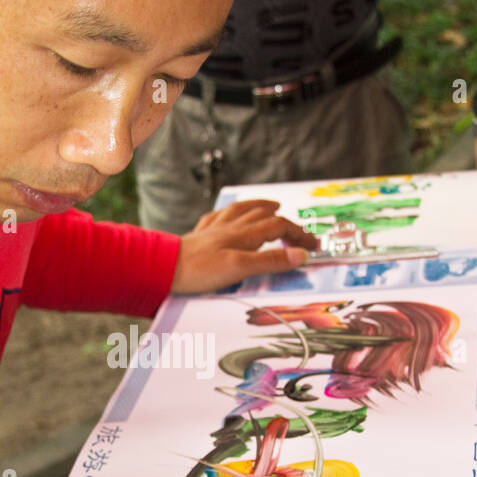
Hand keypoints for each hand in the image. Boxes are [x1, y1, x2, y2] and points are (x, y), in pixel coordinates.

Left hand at [170, 199, 317, 293]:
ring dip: (260, 207)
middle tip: (298, 232)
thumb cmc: (198, 270)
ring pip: (241, 211)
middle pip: (264, 216)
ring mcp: (213, 230)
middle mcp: (230, 227)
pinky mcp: (198, 236)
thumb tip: (300, 255)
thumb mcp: (239, 268)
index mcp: (243, 234)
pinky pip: (217, 217)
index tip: (314, 245)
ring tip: (272, 206)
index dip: (299, 234)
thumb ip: (270, 261)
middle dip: (285, 222)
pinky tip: (228, 216)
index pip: (279, 227)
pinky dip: (230, 213)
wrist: (161, 268)